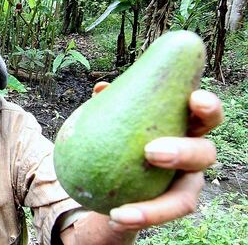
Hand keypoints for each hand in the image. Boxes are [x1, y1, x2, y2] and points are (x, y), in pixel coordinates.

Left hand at [92, 82, 222, 231]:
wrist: (115, 181)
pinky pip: (157, 216)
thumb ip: (111, 106)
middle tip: (152, 152)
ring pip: (185, 200)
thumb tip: (101, 90)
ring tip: (124, 212)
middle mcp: (193, 157)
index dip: (207, 107)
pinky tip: (114, 216)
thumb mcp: (113, 121)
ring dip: (157, 207)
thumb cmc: (122, 137)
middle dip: (185, 152)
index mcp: (185, 128)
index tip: (195, 98)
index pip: (205, 114)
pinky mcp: (169, 208)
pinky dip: (138, 217)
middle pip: (206, 154)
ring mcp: (185, 186)